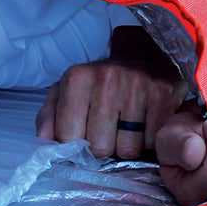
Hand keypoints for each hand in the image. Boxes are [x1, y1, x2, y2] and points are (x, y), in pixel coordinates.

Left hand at [35, 26, 189, 158]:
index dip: (76, 143)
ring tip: (128, 125)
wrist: (143, 56)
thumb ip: (49, 115)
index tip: (85, 132)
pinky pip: (152, 142)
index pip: (68, 137)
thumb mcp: (68, 90)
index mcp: (76, 78)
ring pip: (128, 149)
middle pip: (99, 147)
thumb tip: (43, 140)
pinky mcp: (162, 94)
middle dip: (104, 145)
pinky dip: (149, 140)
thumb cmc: (101, 81)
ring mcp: (136, 86)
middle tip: (109, 128)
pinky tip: (145, 123)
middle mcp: (106, 79)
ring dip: (128, 145)